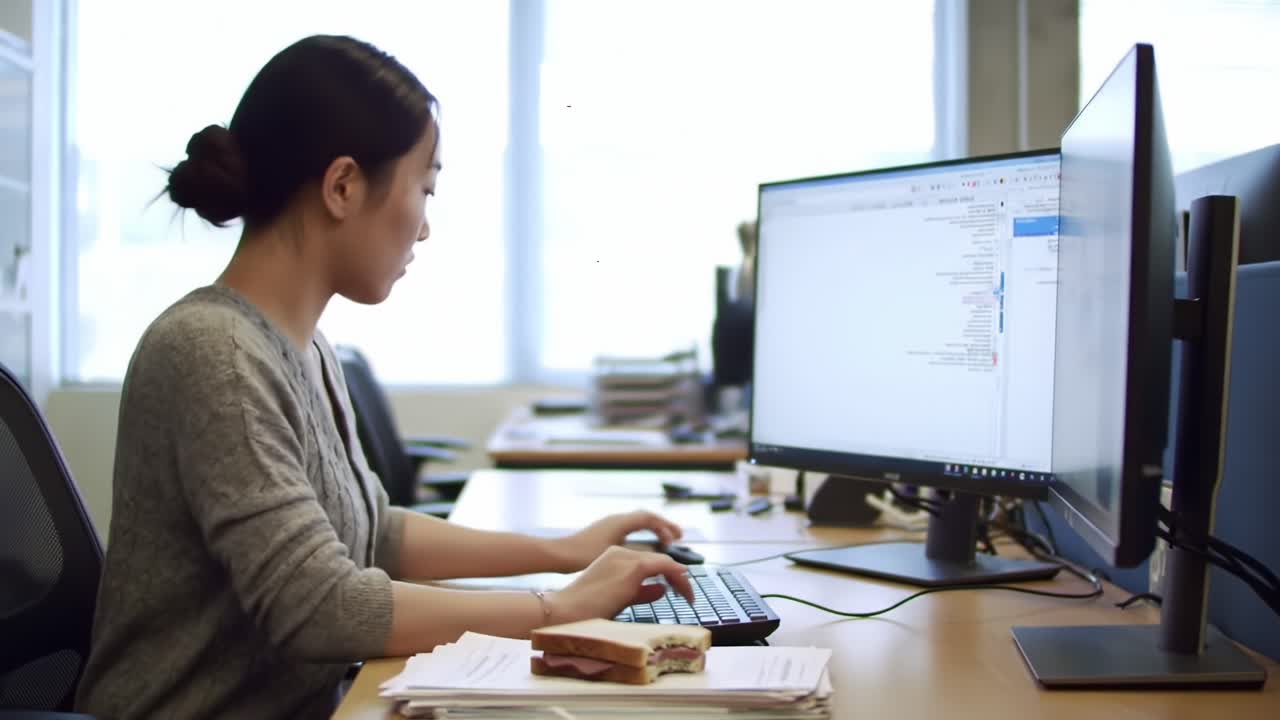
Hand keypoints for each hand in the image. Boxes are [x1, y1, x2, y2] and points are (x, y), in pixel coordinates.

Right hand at [548, 546, 693, 624]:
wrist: (565, 611)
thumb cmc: (585, 610)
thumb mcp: (618, 598)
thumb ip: (641, 592)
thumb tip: (663, 589)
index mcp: (613, 557)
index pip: (648, 561)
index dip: (666, 573)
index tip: (678, 589)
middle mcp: (620, 552)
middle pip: (659, 560)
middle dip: (676, 576)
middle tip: (688, 594)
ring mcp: (626, 558)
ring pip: (664, 562)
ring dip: (680, 579)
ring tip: (690, 596)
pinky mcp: (633, 568)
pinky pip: (665, 567)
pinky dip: (678, 578)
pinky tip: (686, 590)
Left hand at [553, 510, 682, 571]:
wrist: (557, 555)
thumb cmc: (582, 556)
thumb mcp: (616, 556)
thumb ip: (639, 554)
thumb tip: (660, 556)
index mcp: (620, 522)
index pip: (650, 518)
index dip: (666, 527)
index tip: (678, 539)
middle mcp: (615, 519)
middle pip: (645, 518)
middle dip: (663, 527)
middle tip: (678, 538)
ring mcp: (608, 525)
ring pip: (637, 523)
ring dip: (653, 531)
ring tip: (665, 543)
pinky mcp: (603, 534)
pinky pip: (629, 529)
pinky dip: (641, 535)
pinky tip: (644, 548)